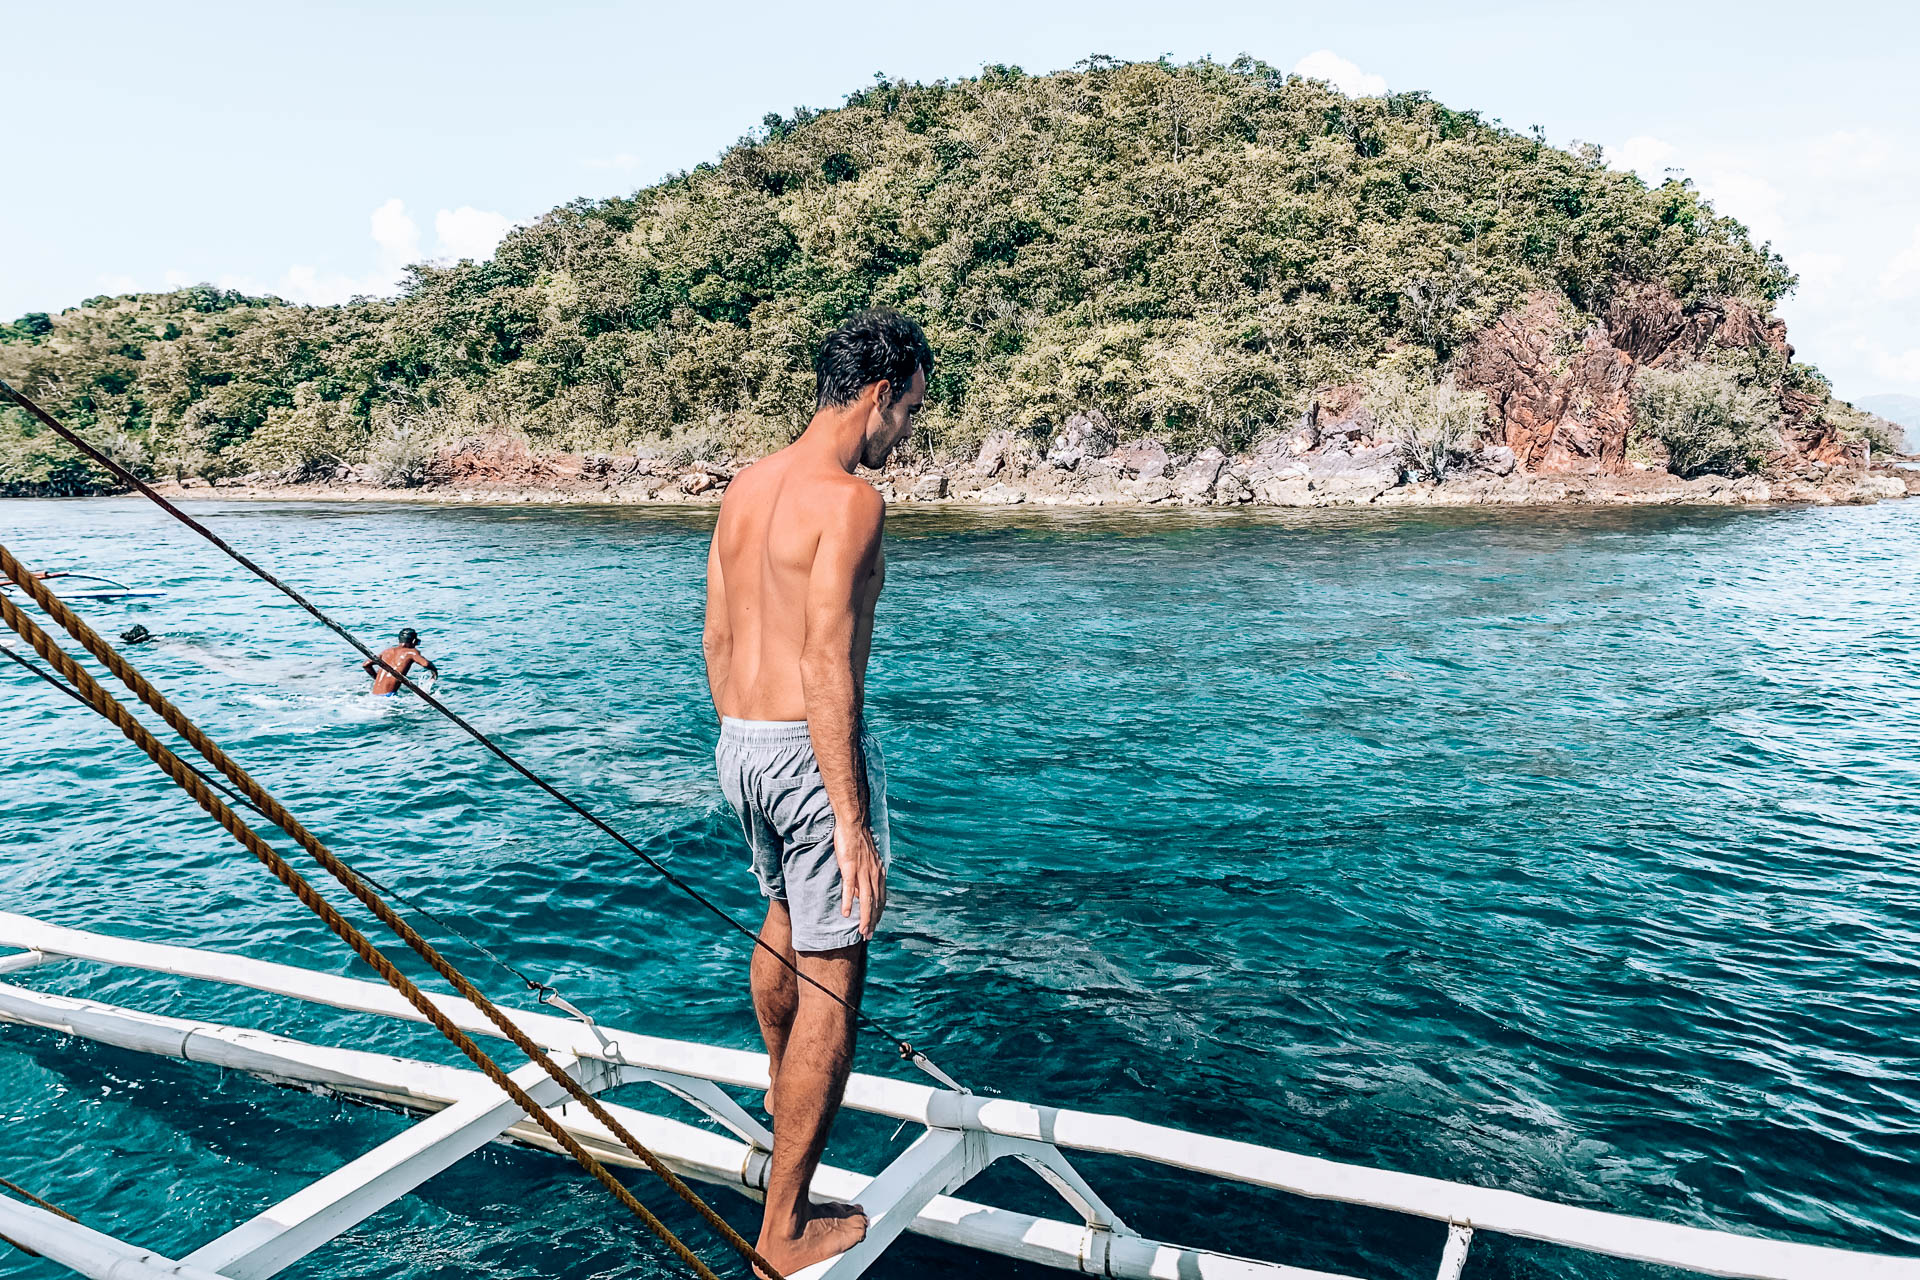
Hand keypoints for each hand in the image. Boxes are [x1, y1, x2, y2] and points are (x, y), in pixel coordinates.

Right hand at [834, 820, 886, 939]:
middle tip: (869, 936)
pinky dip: (849, 902)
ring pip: (866, 900)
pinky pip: (850, 888)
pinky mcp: (850, 867)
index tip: (875, 926)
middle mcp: (874, 874)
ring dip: (865, 918)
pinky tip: (846, 914)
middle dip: (873, 921)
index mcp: (878, 873)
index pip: (881, 898)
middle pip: (875, 903)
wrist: (854, 824)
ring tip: (862, 932)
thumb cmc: (858, 841)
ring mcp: (863, 872)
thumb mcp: (867, 861)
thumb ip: (866, 876)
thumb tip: (861, 892)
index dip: (878, 914)